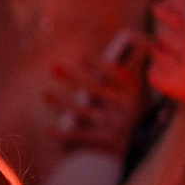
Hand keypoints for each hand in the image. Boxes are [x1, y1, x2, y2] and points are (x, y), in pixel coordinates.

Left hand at [43, 35, 145, 158]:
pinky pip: (80, 136)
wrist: (136, 145)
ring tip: (44, 93)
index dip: (98, 64)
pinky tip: (48, 131)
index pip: (114, 75)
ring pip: (82, 112)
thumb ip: (134, 70)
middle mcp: (124, 107)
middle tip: (53, 66)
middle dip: (72, 77)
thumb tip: (140, 39)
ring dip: (60, 102)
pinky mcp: (105, 141)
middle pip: (94, 89)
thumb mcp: (138, 91)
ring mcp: (115, 125)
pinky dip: (63, 135)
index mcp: (132, 92)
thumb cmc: (130, 111)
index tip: (82, 56)